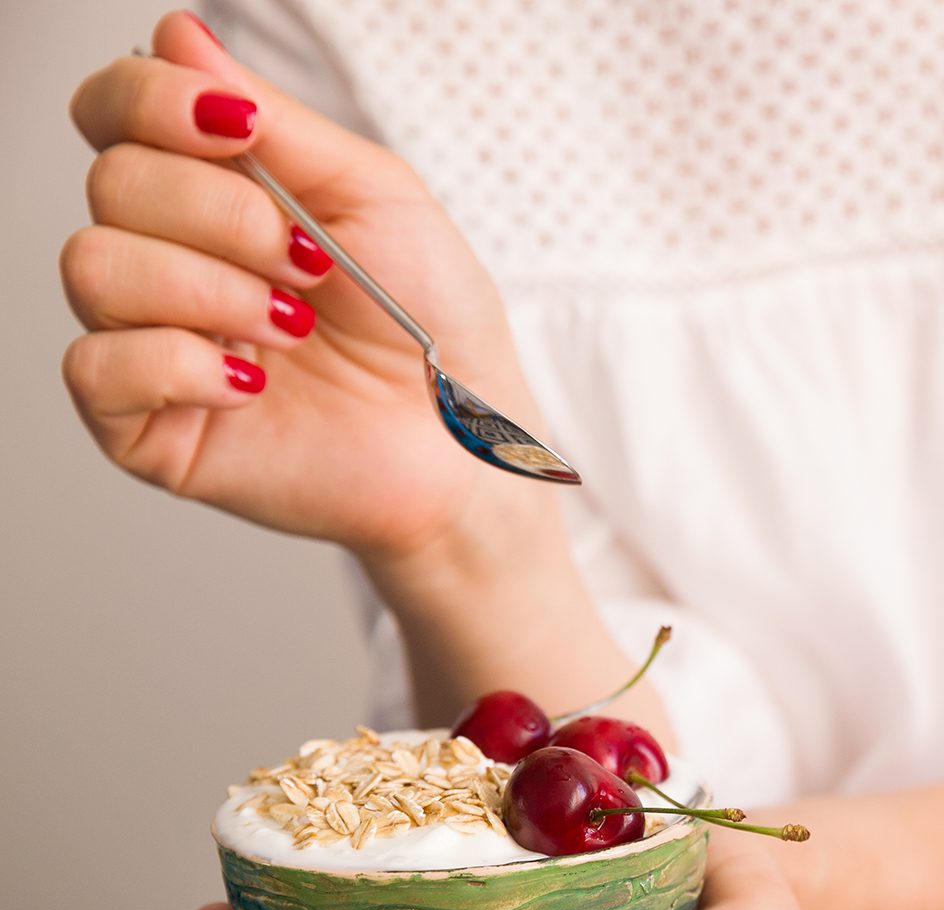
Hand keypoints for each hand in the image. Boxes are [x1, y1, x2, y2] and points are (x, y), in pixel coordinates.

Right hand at [61, 11, 544, 559]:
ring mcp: (158, 346)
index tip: (237, 131)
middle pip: (111, 182)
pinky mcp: (151, 428)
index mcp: (219, 200)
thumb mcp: (373, 196)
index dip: (151, 100)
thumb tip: (177, 35)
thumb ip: (276, 120)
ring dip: (208, 288)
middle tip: (307, 263)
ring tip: (292, 327)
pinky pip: (95, 367)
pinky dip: (178, 364)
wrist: (462, 445)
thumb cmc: (435, 327)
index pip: (117, 114)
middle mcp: (175, 265)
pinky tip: (251, 387)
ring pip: (93, 267)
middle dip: (220, 214)